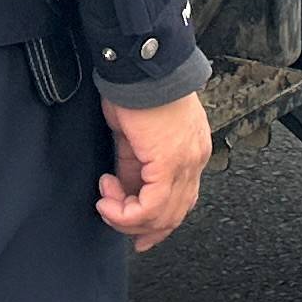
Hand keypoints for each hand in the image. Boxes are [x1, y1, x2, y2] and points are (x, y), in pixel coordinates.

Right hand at [96, 91, 210, 249]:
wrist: (140, 67)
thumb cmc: (137, 89)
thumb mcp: (135, 136)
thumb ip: (135, 165)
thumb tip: (125, 189)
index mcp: (191, 151)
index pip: (182, 200)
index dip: (158, 223)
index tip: (137, 234)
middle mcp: (195, 160)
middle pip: (174, 214)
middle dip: (140, 227)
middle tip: (112, 218)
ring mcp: (186, 163)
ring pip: (163, 216)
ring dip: (126, 217)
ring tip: (105, 199)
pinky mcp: (170, 163)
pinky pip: (150, 207)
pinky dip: (125, 211)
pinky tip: (107, 196)